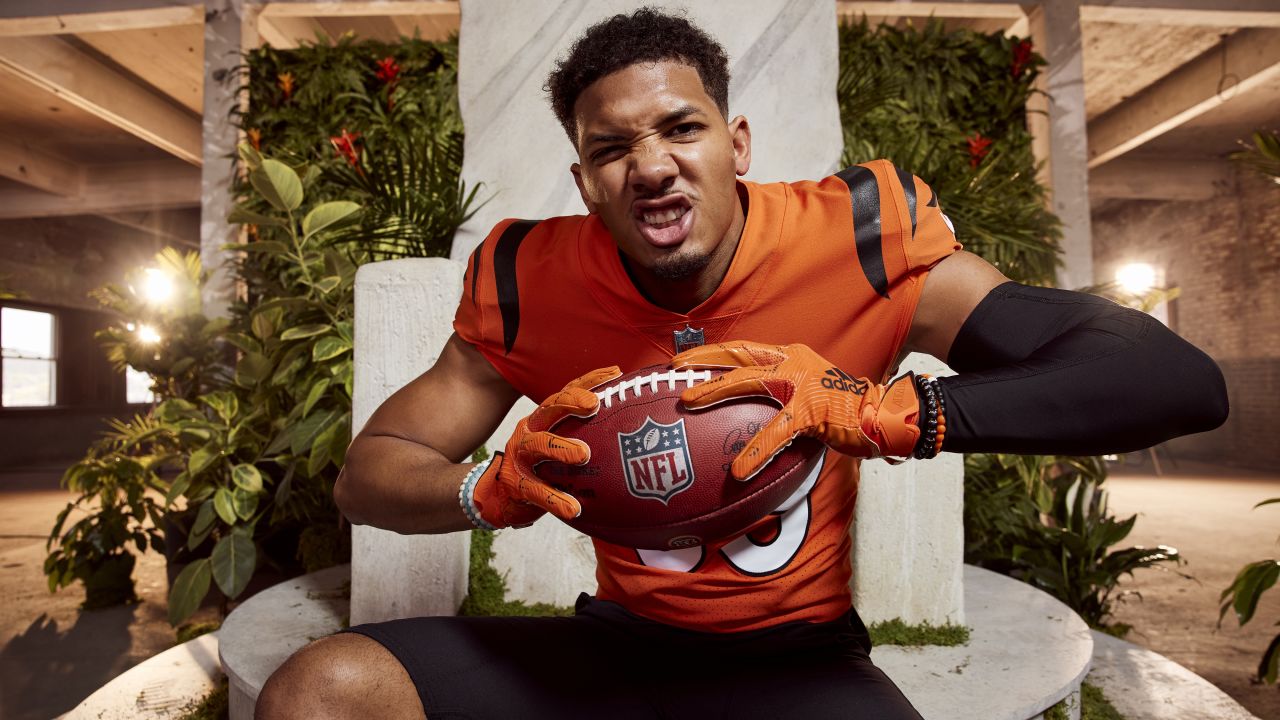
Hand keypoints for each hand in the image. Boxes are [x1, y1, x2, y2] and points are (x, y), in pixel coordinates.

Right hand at [465, 366, 621, 528]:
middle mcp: (531, 430)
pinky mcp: (516, 484)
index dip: (590, 380)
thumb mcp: (559, 446)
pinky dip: (555, 499)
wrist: (501, 497)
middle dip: (571, 401)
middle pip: (549, 407)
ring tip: (584, 454)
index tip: (615, 373)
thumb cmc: (542, 469)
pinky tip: (573, 508)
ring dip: (562, 447)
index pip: (567, 392)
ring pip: (538, 444)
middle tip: (594, 405)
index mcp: (544, 419)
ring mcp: (520, 456)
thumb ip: (585, 437)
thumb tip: (632, 435)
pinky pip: (536, 491)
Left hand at [670, 341, 919, 480]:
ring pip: (749, 382)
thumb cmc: (842, 411)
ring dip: (716, 391)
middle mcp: (792, 362)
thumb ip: (778, 399)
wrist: (883, 416)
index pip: (743, 350)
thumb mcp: (806, 395)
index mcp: (789, 357)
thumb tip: (746, 418)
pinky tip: (738, 470)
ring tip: (687, 403)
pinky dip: (755, 450)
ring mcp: (802, 384)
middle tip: (674, 368)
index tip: (684, 359)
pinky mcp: (812, 410)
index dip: (712, 352)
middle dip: (704, 359)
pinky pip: (776, 432)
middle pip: (739, 355)